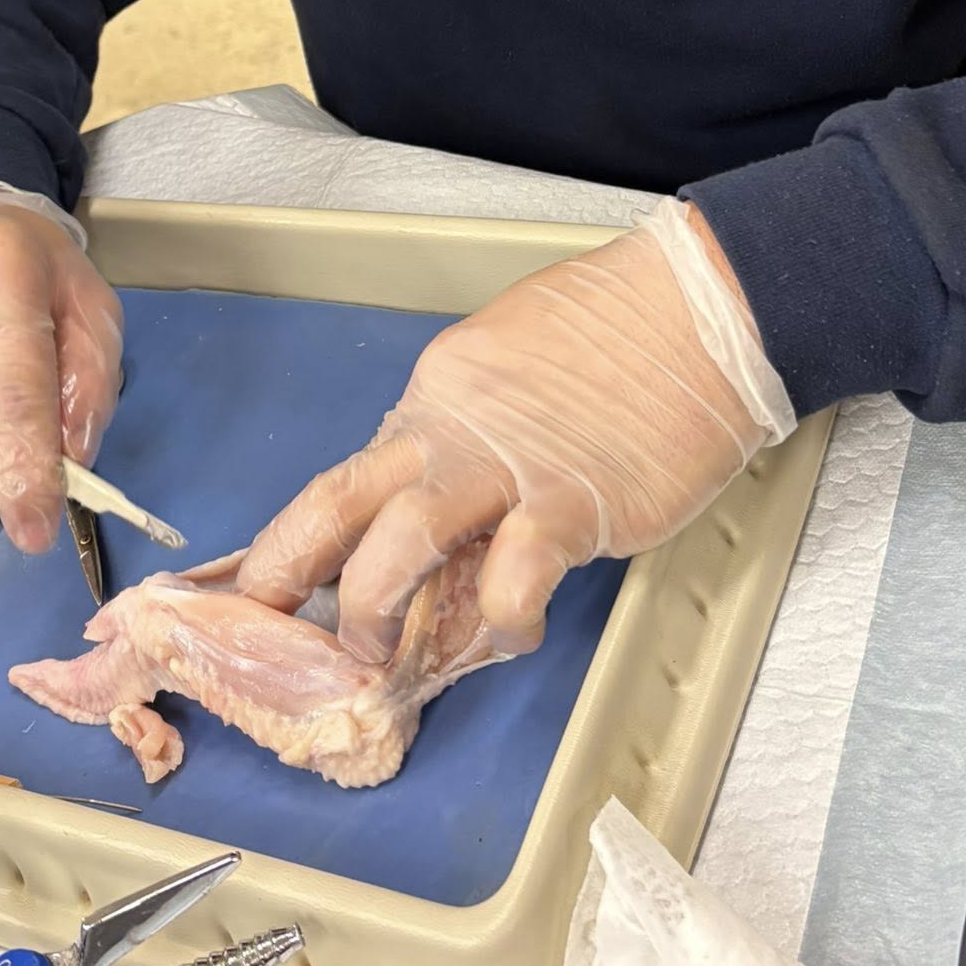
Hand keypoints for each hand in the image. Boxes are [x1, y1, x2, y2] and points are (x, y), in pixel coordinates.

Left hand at [237, 198, 792, 658]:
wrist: (699, 310)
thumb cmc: (618, 333)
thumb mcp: (509, 364)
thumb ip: (467, 427)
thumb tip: (436, 491)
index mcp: (436, 397)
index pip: (348, 474)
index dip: (298, 538)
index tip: (266, 585)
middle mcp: (453, 429)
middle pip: (339, 500)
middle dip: (289, 571)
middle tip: (268, 634)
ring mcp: (510, 468)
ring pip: (404, 540)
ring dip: (374, 608)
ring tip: (372, 655)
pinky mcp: (573, 504)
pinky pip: (514, 577)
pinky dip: (502, 622)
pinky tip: (513, 633)